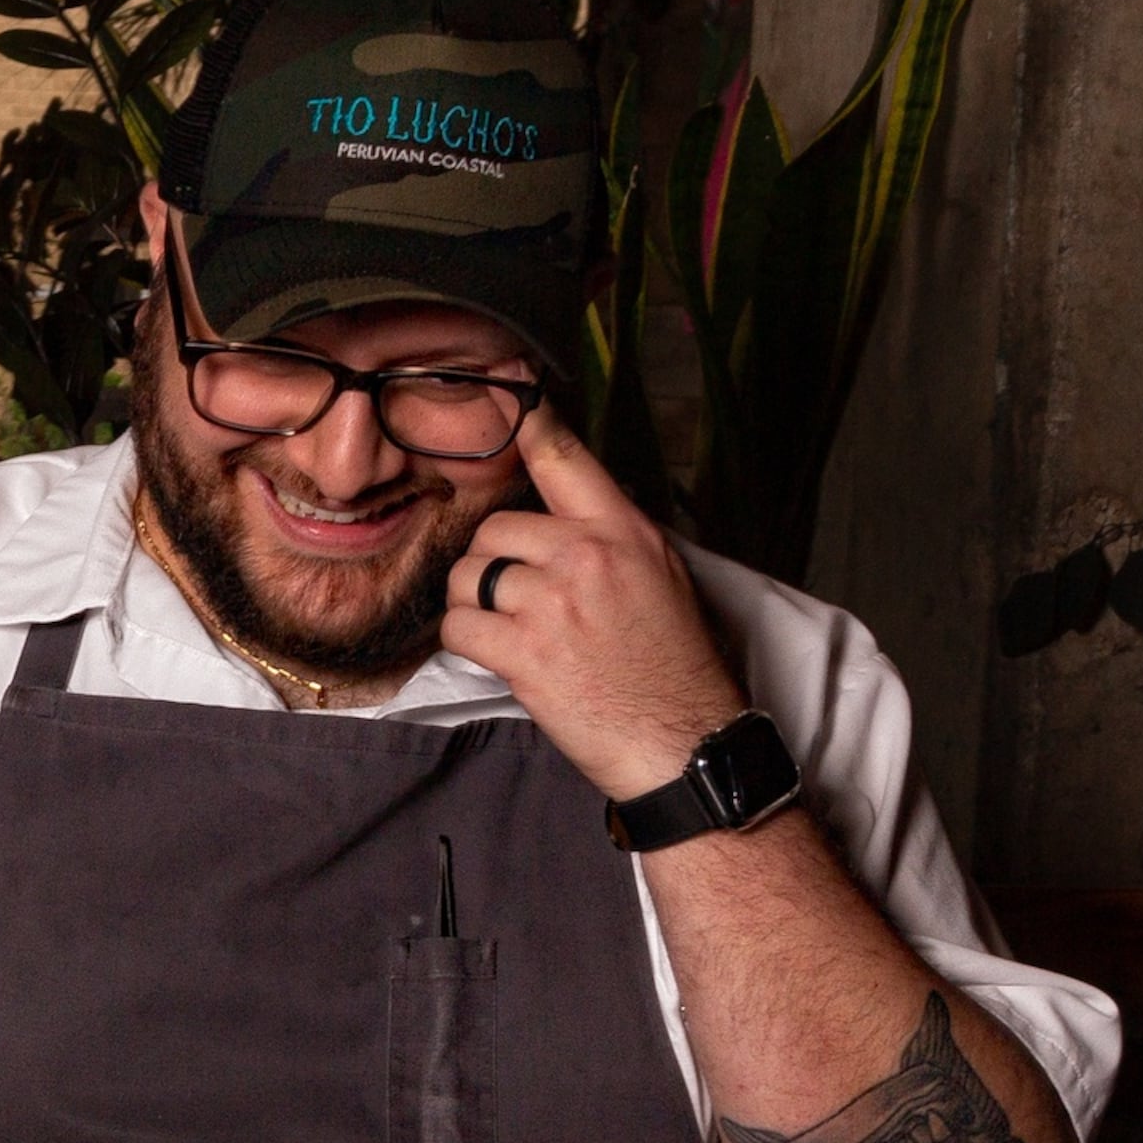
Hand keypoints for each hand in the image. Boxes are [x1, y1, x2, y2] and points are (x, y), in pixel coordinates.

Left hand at [441, 407, 748, 801]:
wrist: (683, 742)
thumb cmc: (677, 667)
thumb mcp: (664, 579)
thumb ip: (612, 540)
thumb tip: (562, 520)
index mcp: (625, 533)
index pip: (568, 463)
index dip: (533, 427)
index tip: (514, 400)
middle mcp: (587, 556)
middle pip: (495, 529)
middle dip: (493, 563)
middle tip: (519, 600)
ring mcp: (552, 602)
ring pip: (469, 577)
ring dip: (475, 604)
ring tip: (511, 631)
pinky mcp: (524, 651)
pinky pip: (459, 626)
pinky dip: (467, 642)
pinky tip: (500, 657)